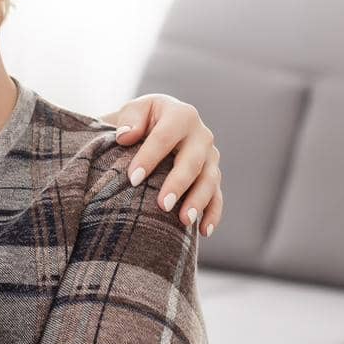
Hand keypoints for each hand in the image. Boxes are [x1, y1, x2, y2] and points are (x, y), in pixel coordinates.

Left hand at [101, 93, 222, 235]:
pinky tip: (203, 231)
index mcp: (180, 114)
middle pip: (192, 161)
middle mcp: (201, 134)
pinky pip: (217, 196)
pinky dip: (213, 213)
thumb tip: (125, 136)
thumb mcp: (133, 111)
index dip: (149, 157)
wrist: (157, 125)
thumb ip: (129, 119)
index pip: (164, 137)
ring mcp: (211, 156)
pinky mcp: (213, 175)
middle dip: (178, 183)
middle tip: (162, 205)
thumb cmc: (140, 121)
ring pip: (209, 180)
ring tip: (184, 221)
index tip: (133, 179)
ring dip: (198, 201)